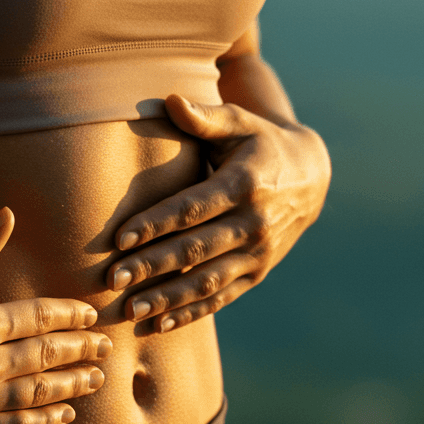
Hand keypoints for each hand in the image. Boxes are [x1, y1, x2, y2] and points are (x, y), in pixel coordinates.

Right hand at [0, 208, 111, 423]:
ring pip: (37, 393)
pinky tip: (62, 416)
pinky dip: (42, 421)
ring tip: (95, 380)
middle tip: (104, 348)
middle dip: (81, 351)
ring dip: (71, 386)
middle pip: (48, 356)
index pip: (41, 316)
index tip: (90, 315)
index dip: (71, 316)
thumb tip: (5, 216)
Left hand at [108, 95, 329, 331]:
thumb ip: (205, 116)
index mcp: (245, 184)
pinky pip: (222, 297)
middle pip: (196, 250)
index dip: (156, 224)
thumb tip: (170, 100)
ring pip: (208, 281)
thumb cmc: (260, 143)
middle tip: (113, 278)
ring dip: (168, 298)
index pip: (194, 208)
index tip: (121, 238)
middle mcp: (254, 224)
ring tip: (130, 309)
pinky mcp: (258, 273)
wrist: (311, 177)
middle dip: (153, 266)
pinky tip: (159, 324)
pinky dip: (191, 312)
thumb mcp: (240, 123)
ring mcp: (258, 253)